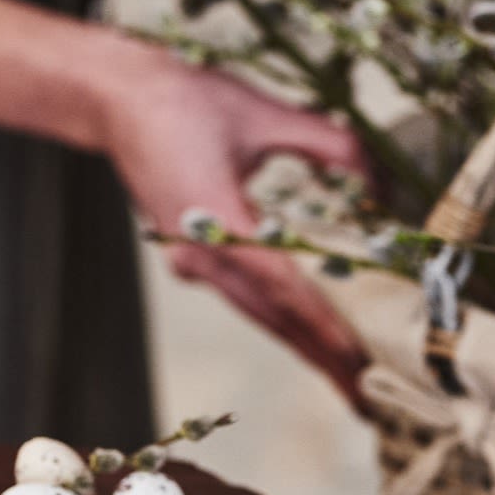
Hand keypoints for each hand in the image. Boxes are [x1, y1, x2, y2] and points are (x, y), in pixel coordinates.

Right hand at [99, 44, 368, 406]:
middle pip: (270, 316)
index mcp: (214, 222)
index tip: (355, 354)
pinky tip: (307, 334)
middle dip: (320, 355)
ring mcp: (191, 261)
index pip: (281, 284)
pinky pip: (243, 296)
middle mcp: (200, 255)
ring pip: (257, 312)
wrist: (116, 101)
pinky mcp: (191, 257)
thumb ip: (331, 144)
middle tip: (363, 393)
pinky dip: (279, 317)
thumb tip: (378, 179)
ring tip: (344, 376)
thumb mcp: (264, 113)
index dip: (321, 322)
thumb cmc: (182, 102)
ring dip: (302, 344)